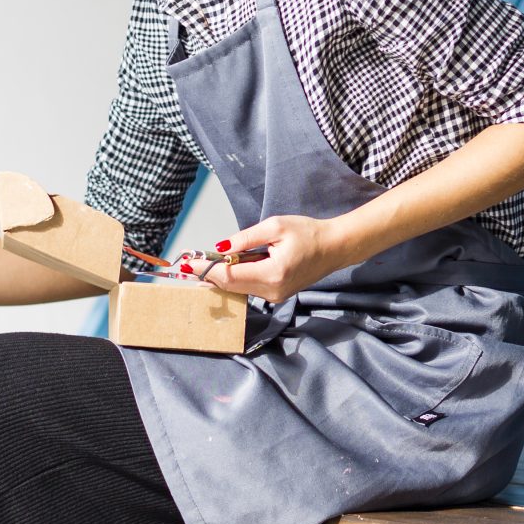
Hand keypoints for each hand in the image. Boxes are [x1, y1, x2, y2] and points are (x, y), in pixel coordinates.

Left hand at [203, 215, 346, 302]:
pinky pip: (249, 288)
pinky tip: (226, 267)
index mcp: (272, 273)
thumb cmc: (308, 233)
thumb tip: (220, 247)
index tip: (188, 262)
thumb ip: (245, 239)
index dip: (207, 269)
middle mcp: (272, 291)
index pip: (229, 275)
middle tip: (189, 263)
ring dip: (221, 276)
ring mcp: (275, 296)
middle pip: (230, 286)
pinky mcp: (277, 295)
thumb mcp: (275, 226)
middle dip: (209, 274)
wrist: (335, 247)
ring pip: (238, 288)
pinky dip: (235, 278)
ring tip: (203, 263)